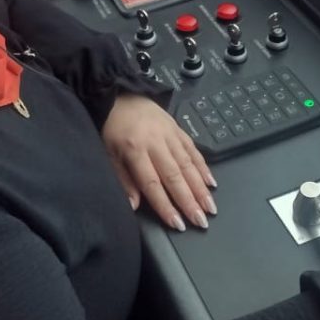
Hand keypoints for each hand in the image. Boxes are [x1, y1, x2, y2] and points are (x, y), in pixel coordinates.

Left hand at [101, 94, 217, 231]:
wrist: (120, 95)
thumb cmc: (112, 129)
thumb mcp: (108, 154)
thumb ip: (123, 179)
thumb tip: (133, 206)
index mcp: (135, 150)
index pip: (152, 184)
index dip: (165, 205)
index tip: (177, 224)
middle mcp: (155, 143)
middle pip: (175, 176)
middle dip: (189, 200)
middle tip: (201, 221)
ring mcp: (169, 134)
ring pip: (188, 164)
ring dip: (201, 187)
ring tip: (210, 207)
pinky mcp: (178, 128)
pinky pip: (193, 149)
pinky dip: (203, 166)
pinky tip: (211, 182)